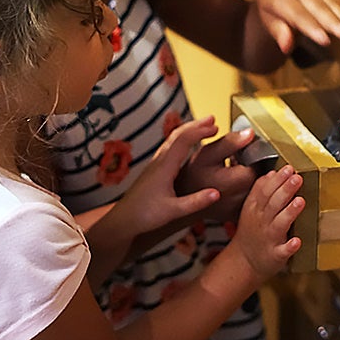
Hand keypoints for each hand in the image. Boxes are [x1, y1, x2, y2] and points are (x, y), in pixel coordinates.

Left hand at [117, 116, 220, 235]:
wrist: (122, 220)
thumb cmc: (144, 216)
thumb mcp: (173, 211)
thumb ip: (196, 202)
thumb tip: (217, 193)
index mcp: (164, 167)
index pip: (184, 140)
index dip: (200, 131)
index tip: (216, 126)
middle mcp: (159, 161)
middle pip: (178, 135)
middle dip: (196, 125)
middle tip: (212, 119)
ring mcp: (155, 164)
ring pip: (173, 140)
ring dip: (189, 131)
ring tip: (204, 128)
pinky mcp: (154, 170)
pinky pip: (170, 148)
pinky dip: (182, 141)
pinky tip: (187, 146)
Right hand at [177, 127, 257, 222]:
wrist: (181, 199)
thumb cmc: (193, 175)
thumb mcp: (208, 153)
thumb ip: (230, 142)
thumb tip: (250, 133)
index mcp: (238, 182)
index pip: (260, 162)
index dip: (250, 154)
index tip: (236, 154)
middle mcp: (243, 199)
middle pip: (261, 175)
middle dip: (251, 166)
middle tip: (233, 164)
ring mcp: (241, 210)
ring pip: (257, 187)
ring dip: (248, 177)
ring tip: (230, 175)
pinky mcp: (239, 215)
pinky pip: (250, 198)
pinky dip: (244, 189)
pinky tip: (230, 187)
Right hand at [229, 165, 304, 280]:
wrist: (244, 261)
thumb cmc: (252, 232)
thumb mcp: (251, 208)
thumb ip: (261, 190)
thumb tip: (272, 173)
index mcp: (255, 209)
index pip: (265, 190)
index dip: (277, 179)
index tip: (288, 168)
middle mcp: (261, 222)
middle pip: (273, 203)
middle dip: (285, 189)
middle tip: (296, 177)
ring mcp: (269, 239)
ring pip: (279, 223)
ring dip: (290, 212)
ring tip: (300, 201)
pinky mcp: (275, 255)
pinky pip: (283, 251)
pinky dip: (290, 246)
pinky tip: (297, 241)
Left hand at [252, 0, 339, 53]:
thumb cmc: (273, 7)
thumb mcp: (269, 20)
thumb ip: (279, 32)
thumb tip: (286, 47)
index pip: (299, 15)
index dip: (313, 28)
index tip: (324, 40)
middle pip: (319, 8)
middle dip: (334, 22)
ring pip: (331, 3)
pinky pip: (337, 0)